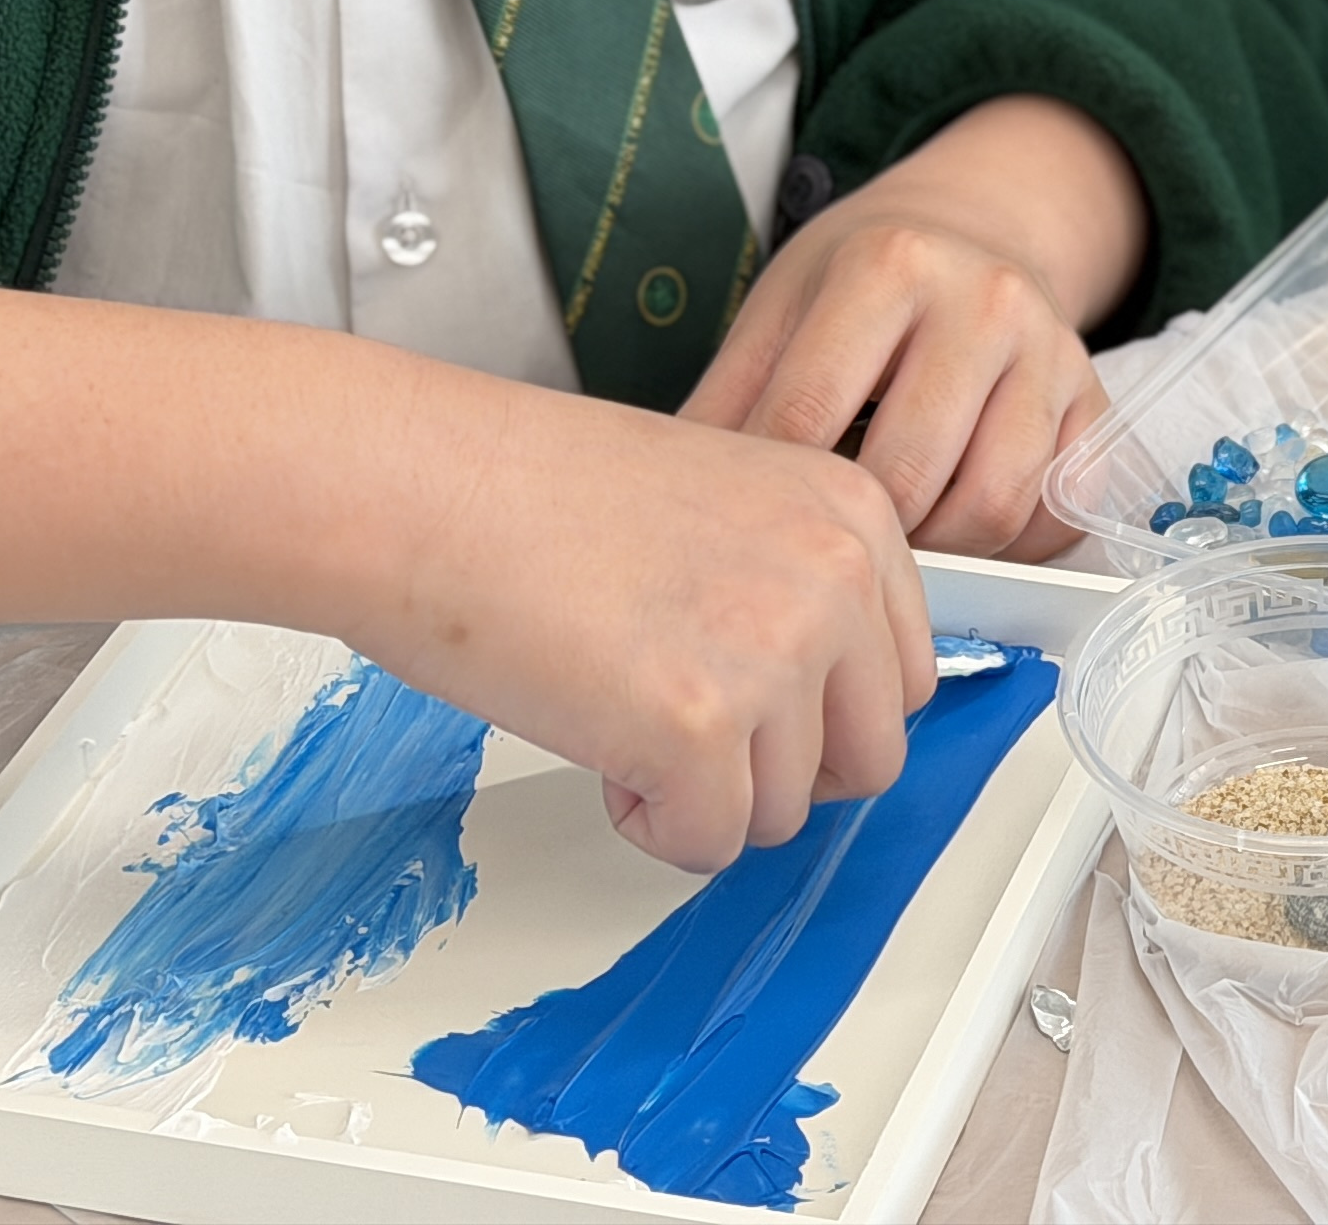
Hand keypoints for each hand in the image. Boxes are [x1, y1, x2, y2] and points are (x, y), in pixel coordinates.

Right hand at [383, 382, 936, 870]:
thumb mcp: (721, 501)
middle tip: (692, 732)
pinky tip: (597, 743)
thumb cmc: (531, 488)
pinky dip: (649, 821)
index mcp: (851, 512)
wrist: (422, 484)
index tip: (754, 702)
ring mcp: (775, 653)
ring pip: (787, 811)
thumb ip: (790, 583)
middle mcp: (834, 578)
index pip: (905, 671)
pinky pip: (709, 842)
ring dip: (706, 793)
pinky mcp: (700, 730)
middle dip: (779, 769)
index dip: (821, 711)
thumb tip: (820, 695)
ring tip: (622, 712)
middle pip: (870, 755)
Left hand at [682, 96, 1146, 555]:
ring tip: (888, 552)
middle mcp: (983, 297)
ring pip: (993, 505)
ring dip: (933, 554)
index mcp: (888, 264)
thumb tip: (671, 519)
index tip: (743, 543)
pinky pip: (1055, 513)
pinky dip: (1005, 548)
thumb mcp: (779, 306)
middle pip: (910, 472)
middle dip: (853, 538)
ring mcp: (1052, 349)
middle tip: (817, 562)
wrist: (974, 229)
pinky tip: (956, 532)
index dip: (768, 499)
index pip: (813, 417)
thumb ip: (725, 402)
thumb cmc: (862, 282)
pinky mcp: (1095, 399)